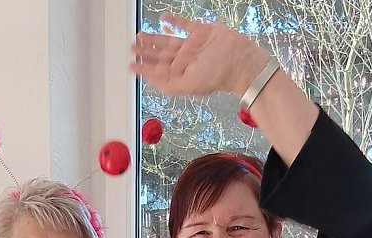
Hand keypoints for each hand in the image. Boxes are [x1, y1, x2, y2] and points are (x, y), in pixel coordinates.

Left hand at [130, 14, 267, 97]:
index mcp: (182, 73)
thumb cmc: (217, 76)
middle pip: (161, 55)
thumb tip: (149, 79)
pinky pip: (185, 25)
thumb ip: (167, 84)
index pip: (159, 70)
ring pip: (168, 40)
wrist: (240, 60)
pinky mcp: (201, 31)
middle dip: (146, 52)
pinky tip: (164, 19)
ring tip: (140, 36)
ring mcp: (193, 45)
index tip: (131, 65)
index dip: (144, 67)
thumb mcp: (188, 85)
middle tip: (132, 47)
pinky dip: (174, 21)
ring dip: (154, 38)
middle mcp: (186, 60)